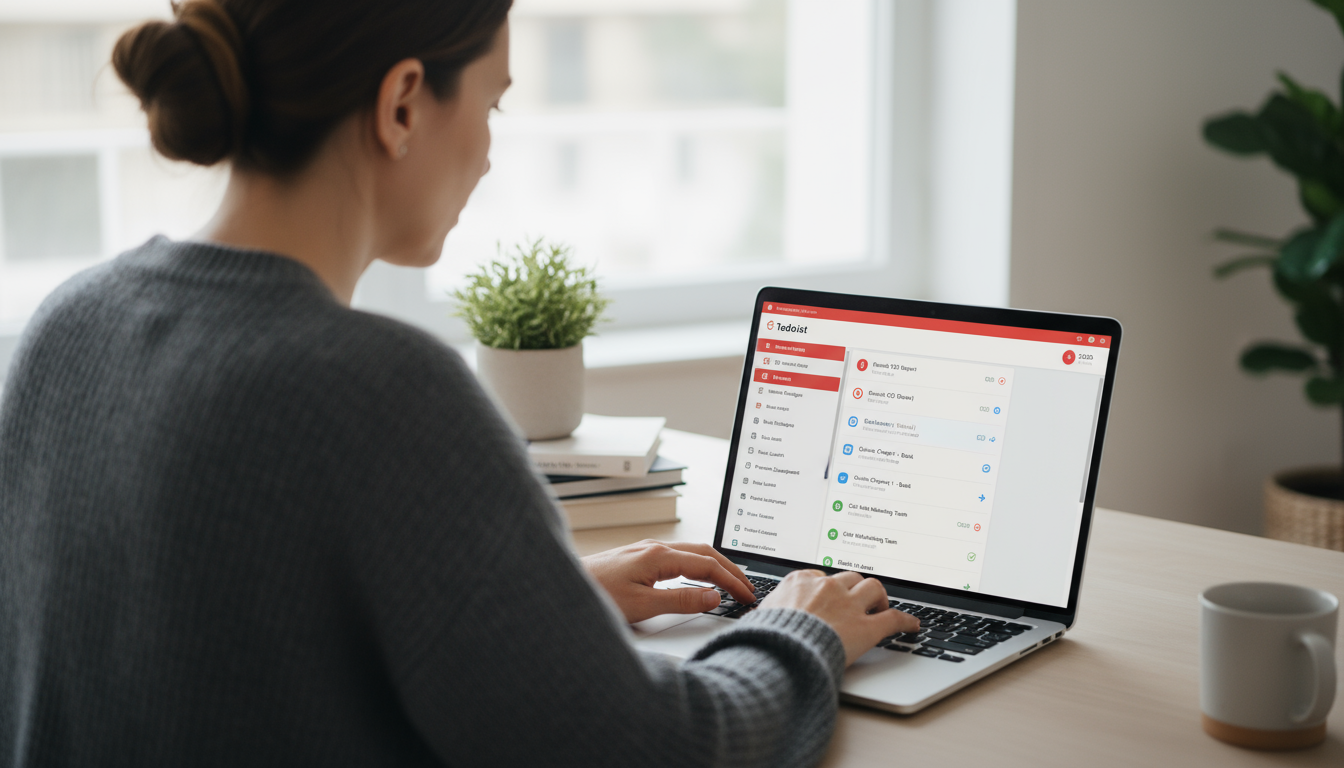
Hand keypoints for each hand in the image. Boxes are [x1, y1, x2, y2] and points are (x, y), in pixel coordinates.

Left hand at [582, 539, 756, 623]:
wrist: (560, 587)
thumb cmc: (595, 595)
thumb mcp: (642, 606)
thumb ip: (681, 601)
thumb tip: (713, 597)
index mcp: (660, 556)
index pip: (708, 566)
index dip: (732, 581)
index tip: (748, 596)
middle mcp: (654, 548)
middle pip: (704, 553)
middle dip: (730, 569)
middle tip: (748, 587)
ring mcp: (646, 551)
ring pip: (691, 552)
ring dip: (715, 565)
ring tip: (730, 581)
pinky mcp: (638, 558)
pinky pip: (678, 557)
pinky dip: (697, 566)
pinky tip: (697, 577)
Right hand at [759, 569, 918, 664]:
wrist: (780, 653)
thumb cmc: (766, 638)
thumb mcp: (760, 616)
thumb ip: (769, 610)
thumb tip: (761, 616)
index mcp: (800, 582)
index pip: (821, 577)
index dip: (828, 588)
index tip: (831, 596)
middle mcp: (827, 588)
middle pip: (851, 577)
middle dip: (856, 588)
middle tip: (858, 601)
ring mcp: (848, 606)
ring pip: (874, 588)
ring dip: (879, 598)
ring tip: (881, 607)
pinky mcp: (866, 627)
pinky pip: (894, 618)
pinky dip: (906, 621)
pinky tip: (912, 625)